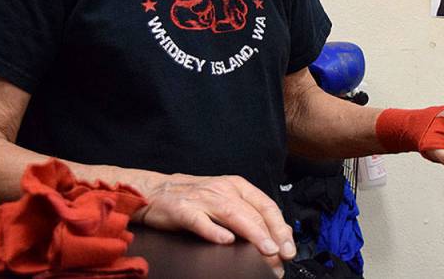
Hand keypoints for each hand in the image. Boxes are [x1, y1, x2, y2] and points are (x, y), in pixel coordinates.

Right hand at [132, 173, 293, 274]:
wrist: (153, 190)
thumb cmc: (192, 198)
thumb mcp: (224, 200)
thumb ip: (247, 213)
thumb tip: (275, 235)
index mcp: (236, 186)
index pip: (266, 205)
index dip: (281, 227)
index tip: (289, 246)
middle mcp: (223, 190)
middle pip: (254, 212)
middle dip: (272, 236)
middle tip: (283, 256)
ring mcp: (202, 199)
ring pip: (234, 215)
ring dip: (253, 233)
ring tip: (267, 250)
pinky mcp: (182, 210)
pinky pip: (200, 221)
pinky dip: (214, 231)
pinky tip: (226, 241)